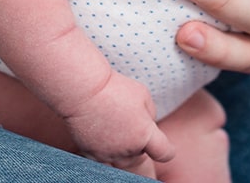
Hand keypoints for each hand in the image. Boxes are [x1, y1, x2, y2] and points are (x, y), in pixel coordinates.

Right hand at [59, 73, 174, 177]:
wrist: (83, 91)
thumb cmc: (114, 88)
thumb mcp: (143, 95)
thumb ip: (150, 114)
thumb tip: (147, 125)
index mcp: (145, 134)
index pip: (165, 153)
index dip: (166, 150)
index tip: (162, 146)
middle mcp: (128, 149)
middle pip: (140, 157)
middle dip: (139, 146)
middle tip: (130, 127)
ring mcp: (109, 154)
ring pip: (121, 161)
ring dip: (122, 149)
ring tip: (115, 129)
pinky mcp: (91, 154)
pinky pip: (104, 159)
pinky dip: (105, 150)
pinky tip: (102, 136)